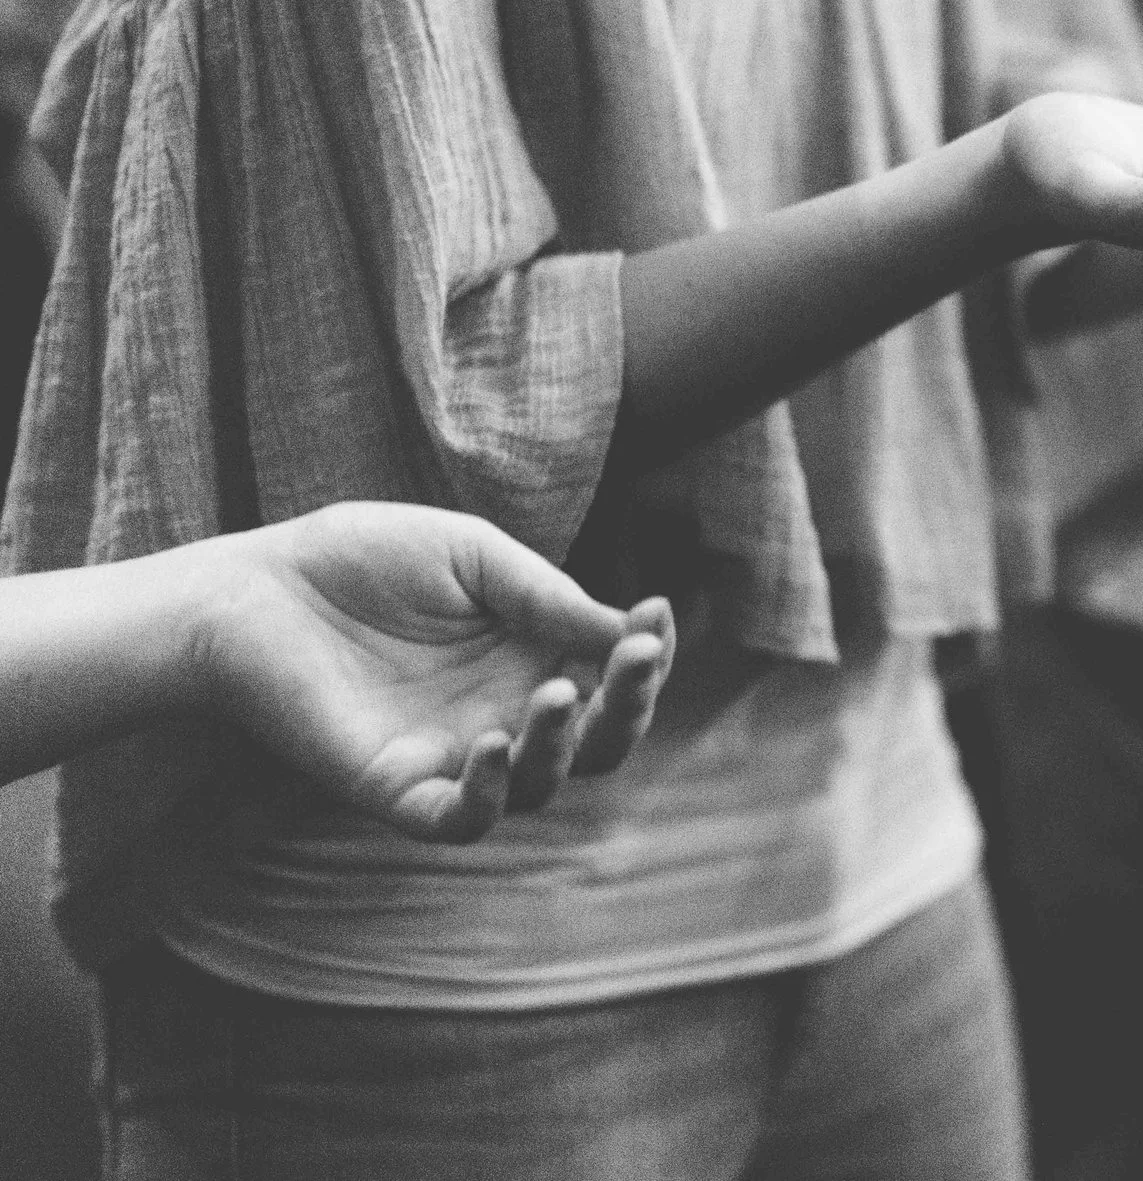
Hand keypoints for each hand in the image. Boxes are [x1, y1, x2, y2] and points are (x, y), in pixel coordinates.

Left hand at [193, 503, 675, 842]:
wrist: (253, 590)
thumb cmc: (362, 561)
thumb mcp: (475, 556)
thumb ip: (549, 597)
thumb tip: (636, 629)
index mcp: (531, 657)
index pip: (614, 677)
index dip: (646, 656)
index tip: (656, 614)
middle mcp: (505, 713)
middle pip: (599, 741)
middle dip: (631, 707)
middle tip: (633, 661)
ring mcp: (455, 755)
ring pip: (543, 784)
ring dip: (564, 745)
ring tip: (553, 695)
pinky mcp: (398, 788)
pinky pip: (462, 819)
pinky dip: (488, 794)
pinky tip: (494, 745)